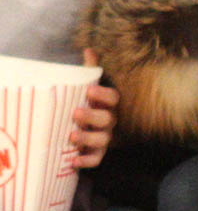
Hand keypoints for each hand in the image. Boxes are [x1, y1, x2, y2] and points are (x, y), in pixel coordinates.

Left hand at [73, 49, 115, 168]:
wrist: (92, 129)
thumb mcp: (89, 88)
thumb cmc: (89, 104)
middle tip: (75, 113)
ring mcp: (106, 138)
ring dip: (88, 139)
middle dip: (92, 117)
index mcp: (109, 104)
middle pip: (108, 120)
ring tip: (72, 136)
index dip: (103, 95)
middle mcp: (110, 121)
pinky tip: (73, 161)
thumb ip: (88, 71)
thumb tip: (89, 49)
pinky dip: (86, 161)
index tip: (89, 91)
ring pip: (103, 140)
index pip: (113, 98)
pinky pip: (97, 159)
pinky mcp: (97, 153)